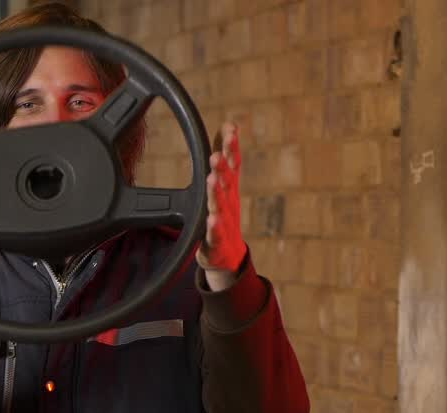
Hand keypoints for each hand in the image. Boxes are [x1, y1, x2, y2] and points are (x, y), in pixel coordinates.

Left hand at [200, 121, 247, 276]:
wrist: (226, 254)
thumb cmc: (224, 213)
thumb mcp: (226, 184)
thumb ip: (224, 155)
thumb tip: (228, 124)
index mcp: (230, 187)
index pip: (233, 163)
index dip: (232, 146)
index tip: (231, 129)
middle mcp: (229, 201)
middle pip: (227, 182)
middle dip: (222, 167)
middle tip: (216, 154)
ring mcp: (224, 221)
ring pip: (220, 205)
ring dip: (216, 192)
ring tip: (213, 179)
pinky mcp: (216, 240)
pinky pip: (215, 233)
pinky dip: (214, 226)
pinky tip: (213, 219)